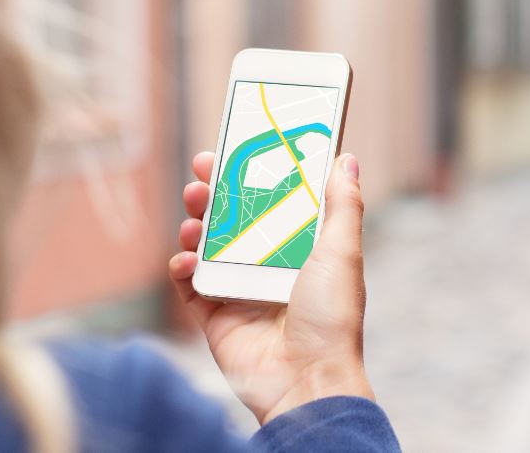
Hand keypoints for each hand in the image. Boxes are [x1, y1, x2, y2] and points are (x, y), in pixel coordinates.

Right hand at [169, 151, 374, 423]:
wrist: (306, 380)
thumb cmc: (332, 318)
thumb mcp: (342, 252)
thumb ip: (343, 205)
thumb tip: (347, 159)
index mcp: (301, 248)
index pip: (273, 200)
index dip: (254, 173)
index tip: (239, 147)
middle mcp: (269, 264)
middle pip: (234, 217)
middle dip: (215, 191)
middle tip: (203, 171)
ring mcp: (240, 288)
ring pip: (207, 244)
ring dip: (196, 222)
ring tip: (194, 213)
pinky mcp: (215, 314)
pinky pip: (189, 282)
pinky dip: (182, 265)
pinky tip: (187, 258)